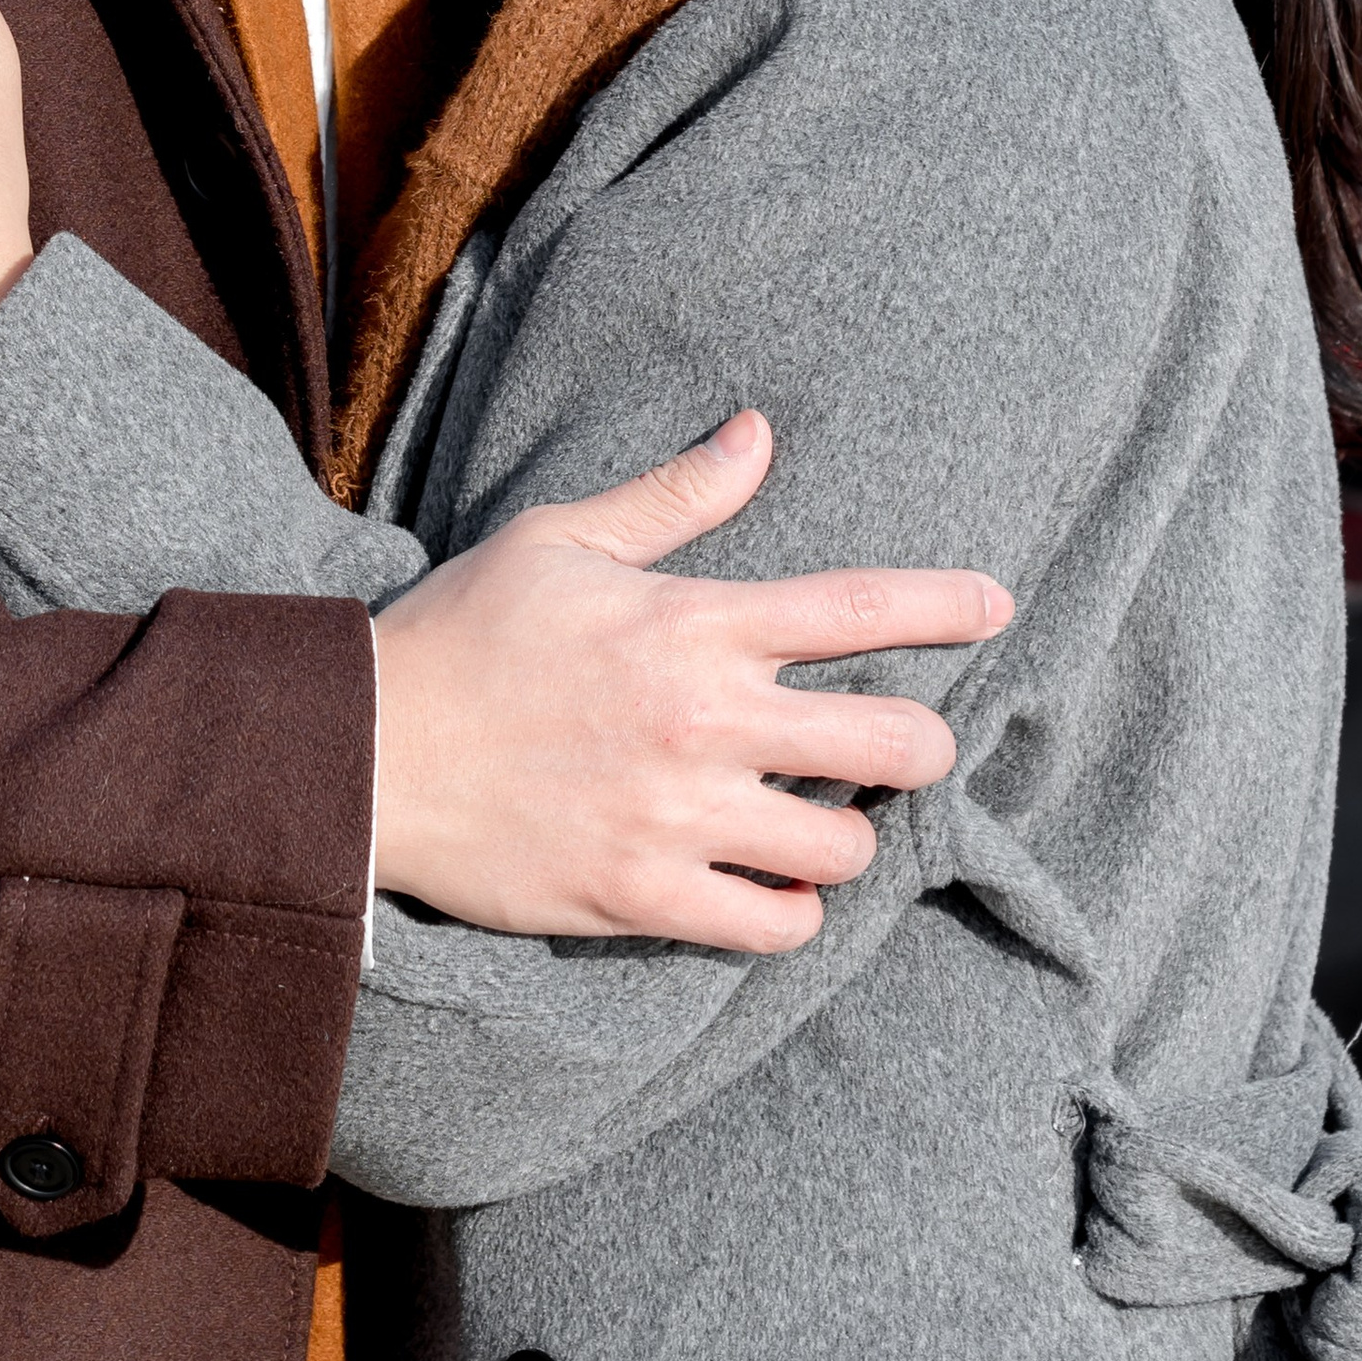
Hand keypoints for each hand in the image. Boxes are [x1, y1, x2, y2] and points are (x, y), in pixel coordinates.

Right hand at [372, 411, 1007, 952]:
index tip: (997, 606)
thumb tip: (759, 434)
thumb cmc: (463, 631)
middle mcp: (703, 720)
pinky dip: (786, 911)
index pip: (860, 607)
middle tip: (895, 748)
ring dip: (843, 835)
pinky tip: (764, 886)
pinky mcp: (640, 896)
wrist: (364, 750)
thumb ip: (675, 497)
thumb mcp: (562, 538)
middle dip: (919, 745)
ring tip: (812, 820)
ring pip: (843, 849)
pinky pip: (772, 927)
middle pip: (896, 744)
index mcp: (693, 621)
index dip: (948, 604)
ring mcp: (676, 817)